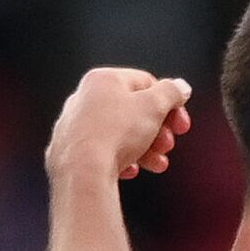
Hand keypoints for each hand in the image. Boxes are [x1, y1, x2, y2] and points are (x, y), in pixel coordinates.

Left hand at [45, 67, 193, 180]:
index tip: (180, 124)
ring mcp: (74, 124)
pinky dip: (121, 159)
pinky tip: (132, 169)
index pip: (146, 83)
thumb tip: (180, 87)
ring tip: (156, 163)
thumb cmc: (115, 133)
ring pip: (120, 133)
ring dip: (145, 148)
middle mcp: (84, 97)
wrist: (83, 171)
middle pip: (134, 111)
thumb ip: (171, 92)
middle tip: (167, 145)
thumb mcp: (155, 106)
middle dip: (158, 131)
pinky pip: (103, 150)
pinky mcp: (69, 150)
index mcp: (103, 79)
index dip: (170, 104)